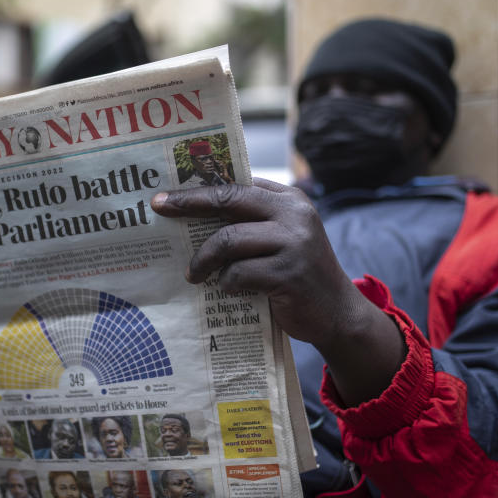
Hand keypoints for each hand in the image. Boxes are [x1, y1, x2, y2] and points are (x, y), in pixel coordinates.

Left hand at [150, 178, 404, 405]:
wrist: (337, 313)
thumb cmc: (297, 274)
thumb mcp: (281, 238)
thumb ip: (252, 222)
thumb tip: (194, 213)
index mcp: (288, 199)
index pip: (236, 184)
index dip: (199, 187)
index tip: (166, 194)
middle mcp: (293, 214)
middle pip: (229, 199)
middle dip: (188, 203)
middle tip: (160, 208)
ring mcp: (294, 243)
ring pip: (229, 239)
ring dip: (204, 259)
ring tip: (194, 274)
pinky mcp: (289, 273)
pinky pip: (240, 273)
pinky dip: (226, 283)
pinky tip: (226, 289)